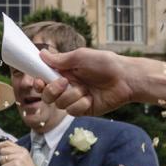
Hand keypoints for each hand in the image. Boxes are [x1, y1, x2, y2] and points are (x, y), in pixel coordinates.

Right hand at [39, 49, 165, 116]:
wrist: (126, 79)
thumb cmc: (106, 64)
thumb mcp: (81, 57)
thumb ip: (60, 59)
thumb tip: (42, 54)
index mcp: (65, 72)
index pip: (44, 79)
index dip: (39, 82)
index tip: (40, 81)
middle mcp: (68, 86)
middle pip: (47, 95)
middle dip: (53, 90)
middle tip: (65, 83)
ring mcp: (75, 99)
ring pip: (60, 104)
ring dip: (72, 96)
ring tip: (86, 89)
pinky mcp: (83, 110)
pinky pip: (72, 111)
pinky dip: (81, 104)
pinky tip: (90, 98)